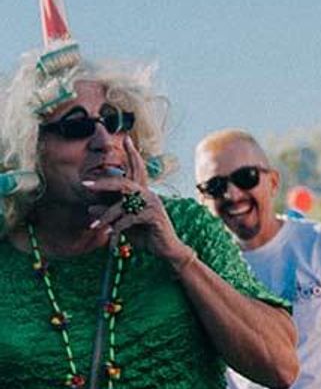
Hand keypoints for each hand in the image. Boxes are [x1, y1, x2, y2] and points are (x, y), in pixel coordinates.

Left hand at [84, 137, 190, 265]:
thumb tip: (90, 207)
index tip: (126, 138)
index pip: (136, 168)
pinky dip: (118, 226)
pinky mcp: (154, 217)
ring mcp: (152, 204)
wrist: (167, 250)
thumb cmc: (147, 236)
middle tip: (85, 184)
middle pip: (123, 182)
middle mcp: (148, 194)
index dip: (132, 153)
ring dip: (107, 216)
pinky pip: (130, 218)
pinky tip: (111, 234)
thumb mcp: (124, 224)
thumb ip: (110, 214)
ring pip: (123, 205)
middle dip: (103, 183)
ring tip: (94, 226)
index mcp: (143, 192)